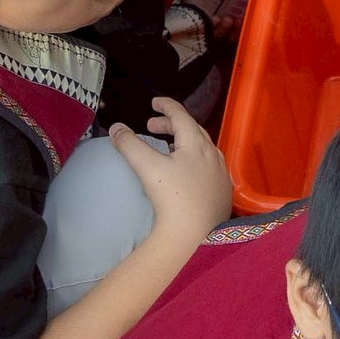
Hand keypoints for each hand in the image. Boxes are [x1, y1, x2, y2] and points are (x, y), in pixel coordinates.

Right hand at [111, 96, 233, 236]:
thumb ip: (129, 144)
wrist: (194, 235)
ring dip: (184, 143)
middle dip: (171, 125)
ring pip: (202, 149)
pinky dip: (194, 161)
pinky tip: (186, 173)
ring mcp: (220, 174)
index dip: (166, 106)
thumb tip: (116, 128)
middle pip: (192, 130)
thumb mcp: (147, 167)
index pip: (181, 115)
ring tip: (168, 148)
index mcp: (197, 143)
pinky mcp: (222, 192)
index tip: (155, 102)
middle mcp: (213, 154)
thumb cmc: (172, 197)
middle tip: (152, 127)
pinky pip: (209, 167)